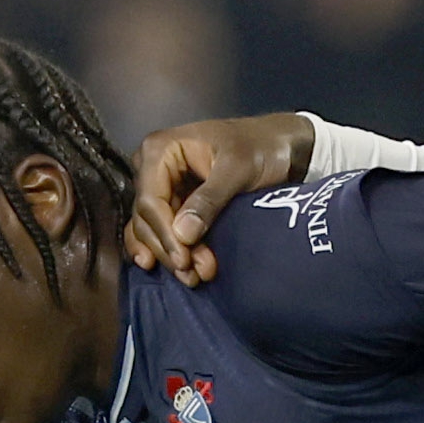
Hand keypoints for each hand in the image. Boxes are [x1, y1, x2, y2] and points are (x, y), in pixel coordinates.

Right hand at [125, 113, 314, 283]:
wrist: (276, 146)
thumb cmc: (259, 148)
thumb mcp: (237, 169)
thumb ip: (209, 200)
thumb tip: (182, 235)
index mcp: (160, 150)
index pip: (150, 200)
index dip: (164, 234)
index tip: (184, 260)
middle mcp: (151, 167)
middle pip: (146, 218)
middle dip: (169, 249)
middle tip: (194, 274)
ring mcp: (160, 186)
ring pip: (150, 228)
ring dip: (167, 254)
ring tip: (191, 277)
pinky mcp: (172, 201)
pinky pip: (158, 229)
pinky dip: (166, 249)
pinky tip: (170, 268)